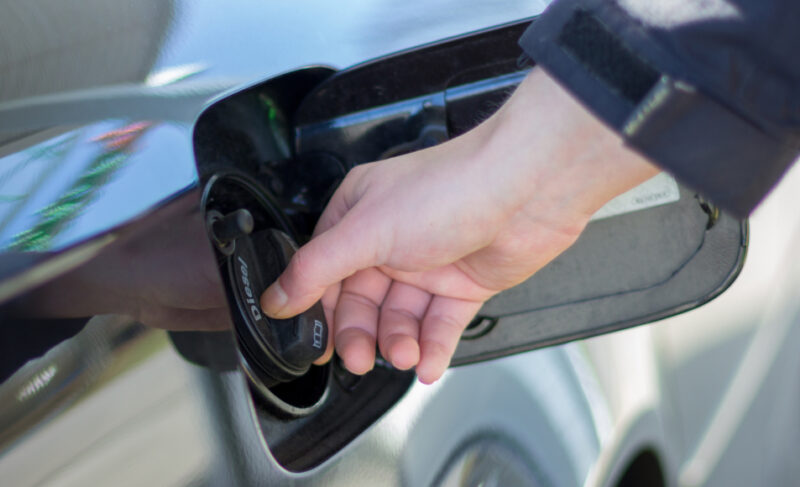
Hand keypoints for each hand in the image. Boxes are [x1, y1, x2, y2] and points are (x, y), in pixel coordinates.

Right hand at [260, 68, 659, 383]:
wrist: (528, 189)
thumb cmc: (450, 188)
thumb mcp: (365, 231)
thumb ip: (315, 270)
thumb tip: (276, 298)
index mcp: (358, 215)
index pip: (324, 272)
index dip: (317, 310)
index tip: (315, 345)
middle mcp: (390, 238)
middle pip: (361, 301)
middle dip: (360, 333)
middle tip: (360, 359)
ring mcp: (428, 263)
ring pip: (400, 318)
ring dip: (399, 342)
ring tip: (405, 354)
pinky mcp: (463, 284)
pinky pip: (439, 325)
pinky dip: (433, 347)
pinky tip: (429, 365)